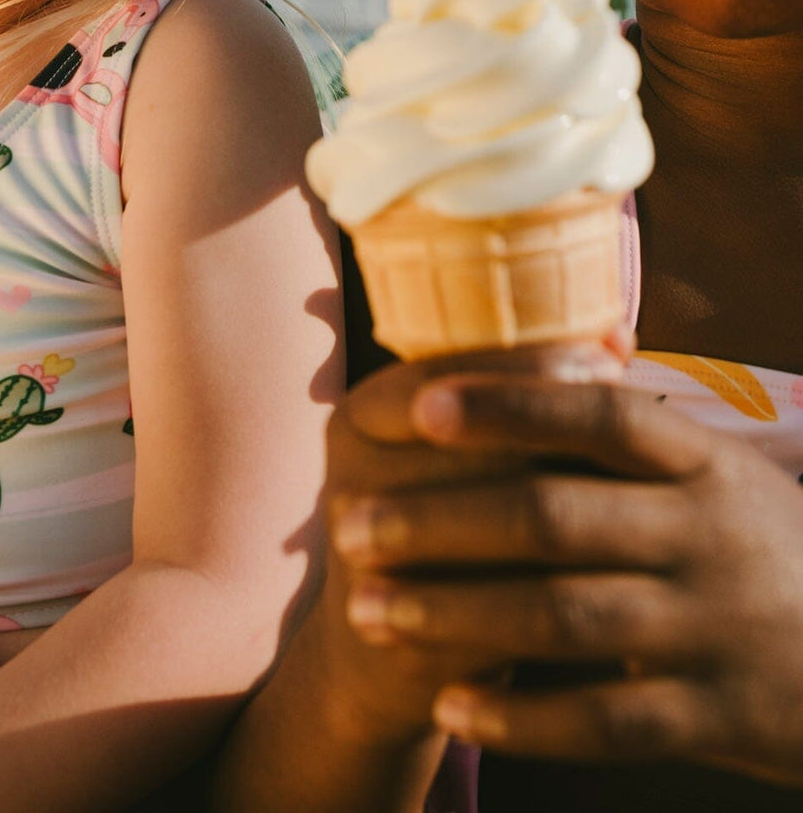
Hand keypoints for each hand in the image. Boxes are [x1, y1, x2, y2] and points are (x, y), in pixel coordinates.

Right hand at [320, 341, 621, 746]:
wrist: (382, 652)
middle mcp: (346, 483)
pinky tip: (618, 585)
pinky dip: (555, 600)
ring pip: (477, 533)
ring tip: (640, 506)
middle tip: (641, 439)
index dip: (522, 366)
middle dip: (553, 440)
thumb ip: (526, 392)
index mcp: (357, 420)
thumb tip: (620, 334)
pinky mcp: (401, 641)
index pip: (440, 375)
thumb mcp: (460, 447)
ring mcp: (366, 567)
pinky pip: (487, 613)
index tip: (604, 364)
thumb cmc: (449, 518)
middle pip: (461, 451)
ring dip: (564, 519)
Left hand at [335, 373, 802, 785]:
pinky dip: (520, 719)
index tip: (423, 406)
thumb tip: (530, 350)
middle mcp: (705, 536)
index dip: (510, 407)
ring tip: (366, 609)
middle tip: (345, 526)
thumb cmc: (754, 546)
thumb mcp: (716, 472)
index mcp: (701, 462)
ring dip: (451, 613)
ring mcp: (713, 629)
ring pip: (562, 618)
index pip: (600, 416)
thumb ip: (626, 430)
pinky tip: (447, 708)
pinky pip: (604, 723)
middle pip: (553, 518)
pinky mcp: (715, 717)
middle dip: (438, 521)